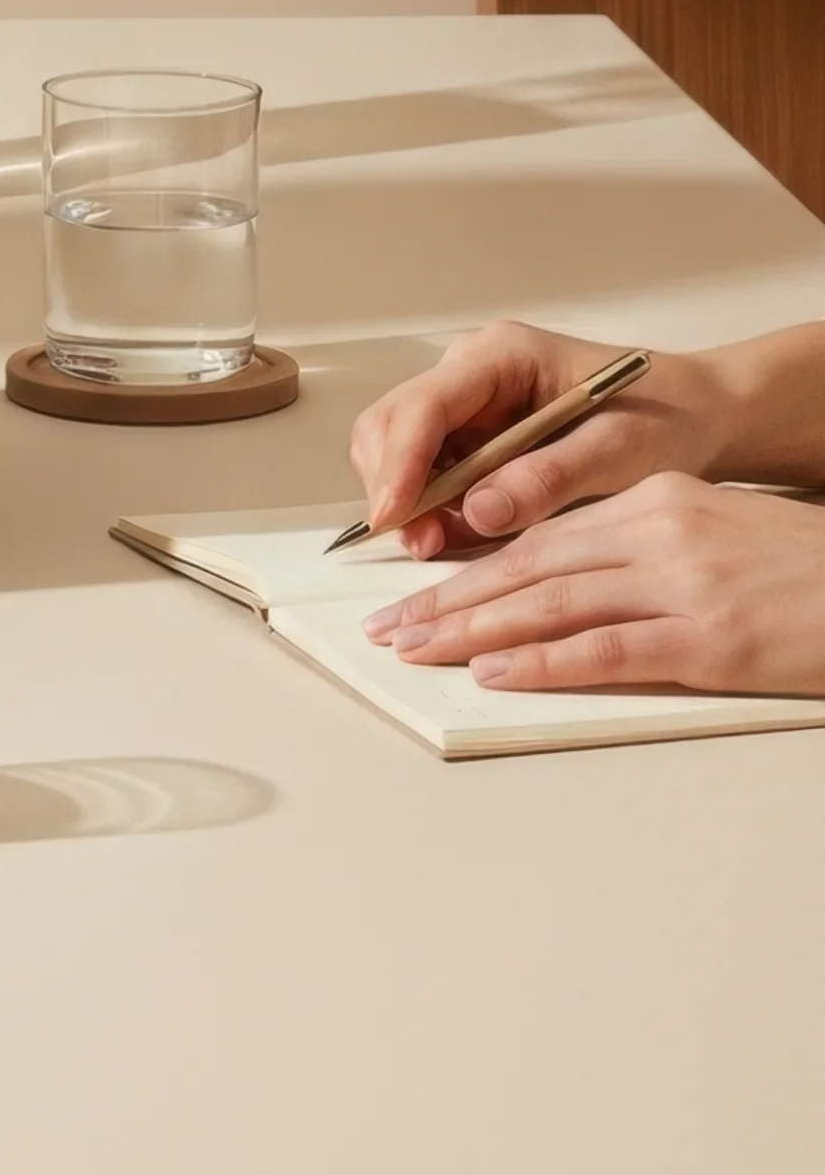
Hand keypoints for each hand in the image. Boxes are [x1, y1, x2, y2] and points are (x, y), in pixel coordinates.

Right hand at [348, 319, 734, 559]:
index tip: (394, 516)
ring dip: (407, 500)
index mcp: (501, 356)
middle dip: (394, 485)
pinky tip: (452, 535)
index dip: (400, 462)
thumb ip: (546, 477)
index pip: (424, 405)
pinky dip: (427, 506)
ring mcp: (469, 403)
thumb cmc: (664, 419)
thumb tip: (477, 511)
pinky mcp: (475, 436)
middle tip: (419, 544)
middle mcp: (471, 372)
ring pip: (399, 448)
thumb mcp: (616, 451)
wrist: (695, 415)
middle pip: (393, 423)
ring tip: (436, 545)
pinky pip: (427, 470)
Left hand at [362, 476, 824, 695]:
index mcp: (654, 503)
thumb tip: (564, 587)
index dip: (470, 567)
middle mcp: (658, 532)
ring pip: (553, 601)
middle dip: (451, 598)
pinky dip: (544, 660)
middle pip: (530, 566)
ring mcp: (682, 584)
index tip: (418, 594)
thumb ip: (639, 550)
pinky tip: (497, 671)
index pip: (540, 536)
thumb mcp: (712, 533)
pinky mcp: (710, 637)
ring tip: (418, 649)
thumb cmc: (801, 571)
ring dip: (474, 628)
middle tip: (390, 627)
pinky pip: (607, 647)